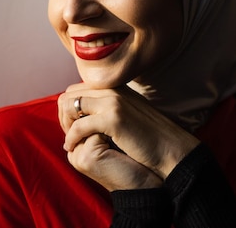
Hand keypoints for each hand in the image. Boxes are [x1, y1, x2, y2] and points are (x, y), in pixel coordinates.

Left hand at [58, 83, 199, 184]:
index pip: (77, 89)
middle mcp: (112, 89)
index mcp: (115, 87)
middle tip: (67, 134)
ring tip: (69, 141)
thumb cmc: (150, 136)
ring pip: (71, 106)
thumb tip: (86, 111)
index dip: (68, 107)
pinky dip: (71, 137)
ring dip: (65, 125)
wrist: (172, 148)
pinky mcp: (113, 118)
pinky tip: (72, 147)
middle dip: (63, 115)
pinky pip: (79, 125)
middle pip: (70, 94)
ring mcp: (113, 101)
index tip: (70, 126)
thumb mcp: (128, 113)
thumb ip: (110, 107)